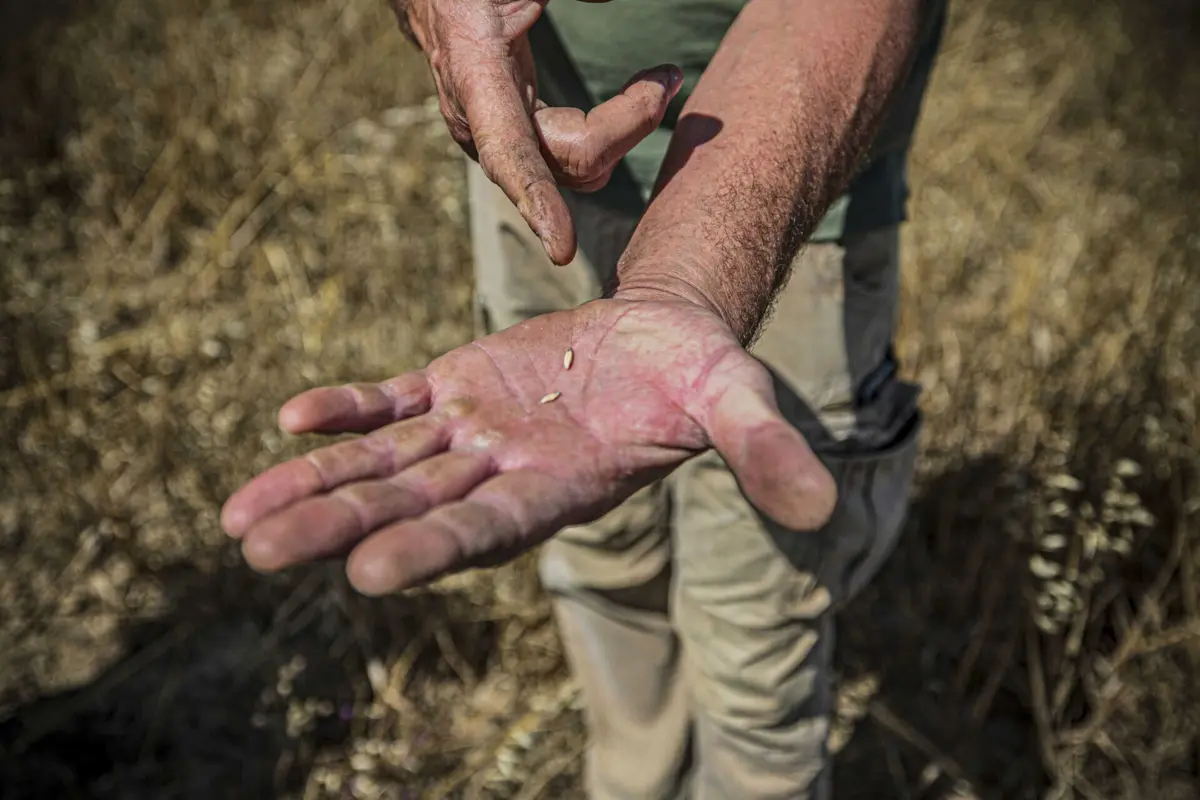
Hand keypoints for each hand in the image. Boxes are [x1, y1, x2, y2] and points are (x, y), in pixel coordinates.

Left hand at [221, 296, 836, 595]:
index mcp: (564, 486)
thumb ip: (763, 449)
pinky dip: (346, 410)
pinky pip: (392, 403)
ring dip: (317, 486)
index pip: (491, 527)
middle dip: (337, 527)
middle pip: (412, 505)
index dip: (435, 547)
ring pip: (385, 464)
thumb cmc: (701, 373)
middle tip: (257, 552)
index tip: (366, 575)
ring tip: (237, 519)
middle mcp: (506, 470)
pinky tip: (291, 419)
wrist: (661, 338)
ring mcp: (474, 430)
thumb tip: (816, 509)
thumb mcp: (738, 398)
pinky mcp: (458, 386)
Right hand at [391, 0, 681, 264]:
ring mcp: (498, 138)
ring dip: (626, 131)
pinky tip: (642, 95)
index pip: (508, 152)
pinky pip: (574, 158)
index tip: (562, 248)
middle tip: (668, 76)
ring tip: (662, 79)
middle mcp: (481, 121)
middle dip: (627, 128)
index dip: (535, 201)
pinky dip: (614, 133)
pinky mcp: (517, 138)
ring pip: (578, 168)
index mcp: (474, 72)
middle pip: (570, 162)